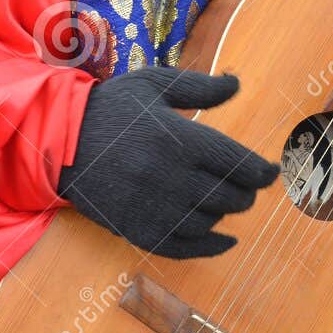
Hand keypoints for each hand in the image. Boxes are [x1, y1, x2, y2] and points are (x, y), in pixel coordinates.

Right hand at [57, 67, 278, 258]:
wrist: (60, 141)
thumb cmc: (112, 108)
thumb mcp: (153, 84)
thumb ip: (199, 87)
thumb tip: (237, 83)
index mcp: (180, 139)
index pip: (238, 163)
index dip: (262, 171)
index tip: (272, 171)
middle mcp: (171, 177)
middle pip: (231, 197)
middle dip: (247, 192)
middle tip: (249, 185)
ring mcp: (155, 208)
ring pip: (211, 222)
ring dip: (226, 213)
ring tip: (225, 200)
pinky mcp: (139, 230)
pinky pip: (185, 249)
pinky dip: (212, 247)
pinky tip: (226, 240)